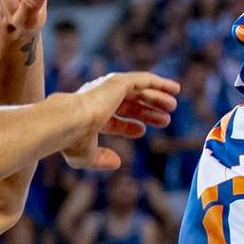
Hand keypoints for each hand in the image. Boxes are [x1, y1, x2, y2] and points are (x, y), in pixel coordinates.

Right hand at [62, 72, 178, 172]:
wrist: (69, 122)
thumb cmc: (72, 140)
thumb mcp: (86, 156)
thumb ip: (101, 159)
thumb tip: (117, 162)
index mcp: (90, 116)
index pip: (113, 119)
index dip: (129, 126)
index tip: (142, 131)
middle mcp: (99, 99)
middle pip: (129, 104)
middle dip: (147, 112)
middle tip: (165, 119)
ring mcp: (108, 89)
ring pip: (139, 91)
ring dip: (157, 98)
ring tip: (173, 106)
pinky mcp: (119, 82)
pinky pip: (144, 80)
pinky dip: (159, 83)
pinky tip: (174, 89)